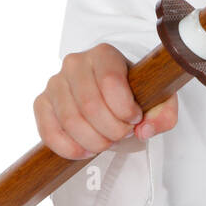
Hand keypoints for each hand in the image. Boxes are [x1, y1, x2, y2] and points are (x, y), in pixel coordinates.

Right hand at [34, 43, 179, 159]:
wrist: (109, 94)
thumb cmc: (134, 93)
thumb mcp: (159, 100)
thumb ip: (163, 114)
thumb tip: (145, 130)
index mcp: (104, 54)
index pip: (110, 82)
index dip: (125, 109)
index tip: (135, 118)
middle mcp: (75, 63)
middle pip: (90, 105)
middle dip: (111, 130)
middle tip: (122, 135)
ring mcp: (55, 82)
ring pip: (70, 121)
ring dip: (93, 141)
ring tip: (107, 142)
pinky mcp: (42, 103)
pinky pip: (49, 131)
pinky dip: (69, 148)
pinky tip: (85, 151)